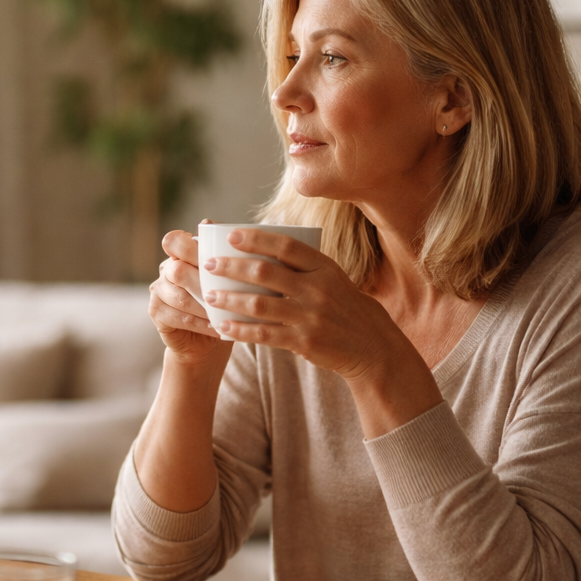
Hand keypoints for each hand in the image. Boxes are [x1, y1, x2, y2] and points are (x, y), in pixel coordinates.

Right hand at [149, 228, 234, 369]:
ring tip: (225, 313)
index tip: (212, 259)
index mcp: (181, 255)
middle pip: (178, 270)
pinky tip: (217, 327)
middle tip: (226, 292)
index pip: (174, 241)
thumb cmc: (222, 305)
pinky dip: (201, 323)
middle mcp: (166, 270)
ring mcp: (158, 291)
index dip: (189, 247)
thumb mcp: (229, 281)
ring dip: (205, 306)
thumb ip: (229, 261)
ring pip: (180, 297)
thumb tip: (240, 238)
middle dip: (204, 282)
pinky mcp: (156, 313)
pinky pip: (178, 317)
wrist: (207, 342)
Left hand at [201, 228, 441, 435]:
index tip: (230, 236)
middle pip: (265, 272)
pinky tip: (223, 326)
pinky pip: (264, 334)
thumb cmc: (343, 306)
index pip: (285, 246)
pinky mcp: (304, 341)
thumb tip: (260, 250)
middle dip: (232, 267)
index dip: (256, 239)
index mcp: (324, 267)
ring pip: (259, 304)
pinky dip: (241, 330)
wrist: (371, 345)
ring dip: (230, 299)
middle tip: (209, 264)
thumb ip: (303, 266)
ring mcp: (310, 316)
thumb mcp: (332, 279)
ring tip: (209, 296)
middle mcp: (317, 289)